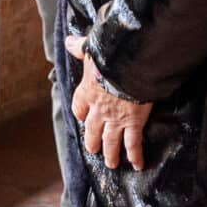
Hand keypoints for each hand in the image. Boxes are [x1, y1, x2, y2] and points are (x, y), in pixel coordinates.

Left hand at [66, 34, 151, 169]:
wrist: (128, 67)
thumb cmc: (109, 56)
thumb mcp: (91, 49)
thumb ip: (80, 47)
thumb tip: (68, 41)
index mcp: (86, 92)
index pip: (79, 108)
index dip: (81, 114)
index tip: (82, 118)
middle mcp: (98, 110)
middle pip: (92, 131)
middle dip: (93, 142)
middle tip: (94, 150)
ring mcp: (115, 119)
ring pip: (110, 142)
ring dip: (111, 154)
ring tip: (111, 164)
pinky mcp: (133, 123)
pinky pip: (133, 143)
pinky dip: (135, 155)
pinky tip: (137, 165)